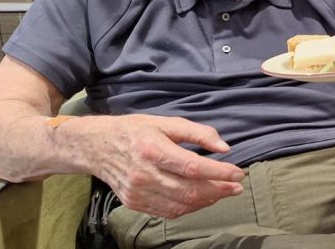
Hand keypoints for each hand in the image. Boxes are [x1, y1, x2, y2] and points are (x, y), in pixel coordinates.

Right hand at [75, 114, 243, 218]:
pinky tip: (202, 198)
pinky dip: (190, 207)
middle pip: (188, 190)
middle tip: (237, 186)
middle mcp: (143, 174)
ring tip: (223, 192)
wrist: (96, 147)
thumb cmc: (134, 131)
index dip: (219, 173)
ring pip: (181, 205)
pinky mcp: (134, 203)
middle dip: (219, 190)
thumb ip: (197, 133)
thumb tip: (224, 148)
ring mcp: (137, 192)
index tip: (238, 173)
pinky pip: (168, 211)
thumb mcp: (165, 122)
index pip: (192, 167)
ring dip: (207, 200)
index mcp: (152, 150)